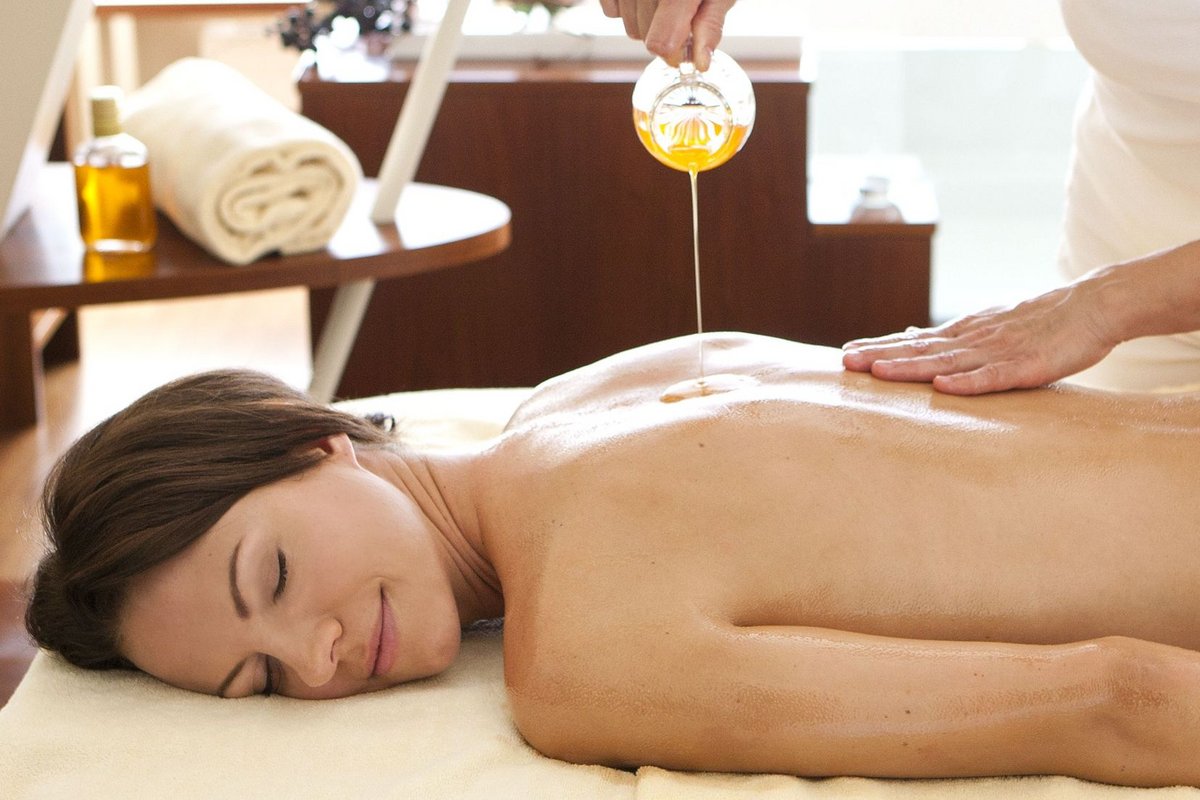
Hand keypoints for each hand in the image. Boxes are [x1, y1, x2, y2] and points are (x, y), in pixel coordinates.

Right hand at [597, 0, 735, 70]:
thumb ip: (710, 23)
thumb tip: (701, 62)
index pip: (658, 41)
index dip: (673, 50)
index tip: (685, 44)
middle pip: (641, 34)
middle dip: (662, 31)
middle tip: (680, 11)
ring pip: (626, 23)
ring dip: (645, 20)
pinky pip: (611, 8)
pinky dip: (626, 7)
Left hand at [841, 282, 1117, 394]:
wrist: (1092, 306)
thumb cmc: (1040, 321)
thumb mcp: (988, 325)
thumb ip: (951, 335)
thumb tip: (910, 334)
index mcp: (965, 332)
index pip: (915, 340)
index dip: (881, 345)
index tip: (848, 351)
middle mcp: (975, 339)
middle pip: (921, 349)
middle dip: (882, 355)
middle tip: (846, 361)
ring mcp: (999, 351)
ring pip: (947, 362)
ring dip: (911, 366)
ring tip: (877, 371)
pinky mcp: (1026, 367)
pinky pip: (993, 377)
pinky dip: (967, 383)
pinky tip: (941, 387)